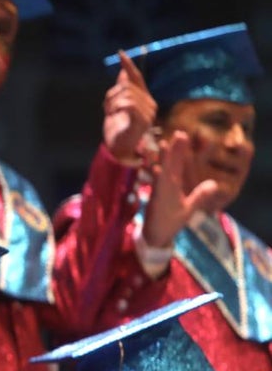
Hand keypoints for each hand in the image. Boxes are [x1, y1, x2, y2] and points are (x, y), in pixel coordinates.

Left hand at [103, 51, 157, 162]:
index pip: (137, 78)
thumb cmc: (119, 130)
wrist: (119, 150)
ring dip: (112, 103)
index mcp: (144, 99)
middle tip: (108, 108)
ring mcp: (148, 112)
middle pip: (127, 86)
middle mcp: (150, 104)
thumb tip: (122, 73)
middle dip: (112, 95)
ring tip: (111, 114)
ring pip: (126, 94)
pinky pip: (128, 104)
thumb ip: (121, 91)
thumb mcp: (116, 106)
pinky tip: (114, 115)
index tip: (121, 53)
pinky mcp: (143, 120)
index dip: (129, 66)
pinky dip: (117, 107)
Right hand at [141, 131, 224, 247]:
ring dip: (163, 160)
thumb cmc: (170, 222)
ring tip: (164, 144)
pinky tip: (157, 169)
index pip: (177, 165)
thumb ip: (200, 195)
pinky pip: (157, 187)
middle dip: (174, 150)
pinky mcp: (156, 201)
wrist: (156, 236)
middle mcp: (166, 186)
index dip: (180, 151)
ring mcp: (160, 193)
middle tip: (178, 133)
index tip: (182, 136)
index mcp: (173, 186)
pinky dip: (157, 179)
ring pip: (163, 173)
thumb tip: (215, 184)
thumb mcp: (189, 207)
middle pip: (171, 165)